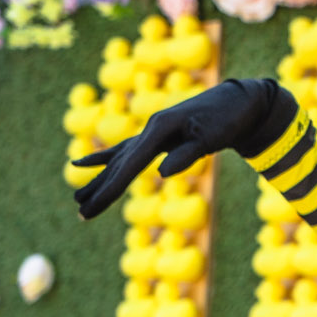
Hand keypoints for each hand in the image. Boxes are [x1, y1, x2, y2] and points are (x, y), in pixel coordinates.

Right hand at [71, 79, 295, 220]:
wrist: (239, 102)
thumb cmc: (228, 119)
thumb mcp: (212, 137)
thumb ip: (187, 154)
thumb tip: (162, 173)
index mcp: (160, 127)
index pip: (132, 163)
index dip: (112, 186)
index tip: (93, 206)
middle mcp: (151, 128)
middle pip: (121, 163)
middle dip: (101, 190)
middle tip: (81, 214)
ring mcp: (152, 132)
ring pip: (119, 159)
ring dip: (99, 179)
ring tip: (77, 197)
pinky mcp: (157, 137)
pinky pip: (126, 151)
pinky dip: (107, 160)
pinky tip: (83, 163)